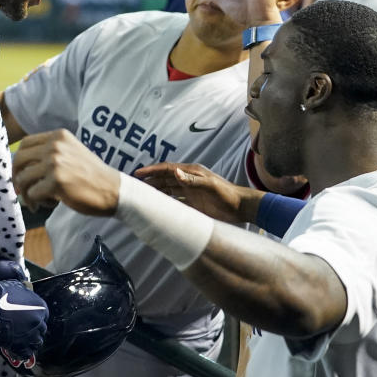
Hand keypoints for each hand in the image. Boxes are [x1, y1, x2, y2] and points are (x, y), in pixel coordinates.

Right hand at [0, 276, 47, 359]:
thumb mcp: (17, 287)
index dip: (36, 317)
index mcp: (40, 307)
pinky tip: (17, 350)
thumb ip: (25, 293)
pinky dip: (23, 353)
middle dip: (34, 329)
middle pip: (41, 329)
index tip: (30, 319)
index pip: (44, 315)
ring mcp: (30, 335)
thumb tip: (25, 292)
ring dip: (30, 341)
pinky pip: (27, 354)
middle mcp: (38, 322)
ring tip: (22, 340)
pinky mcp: (20, 346)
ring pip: (36, 342)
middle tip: (24, 329)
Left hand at [13, 129, 120, 215]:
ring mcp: (55, 163)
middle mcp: (55, 146)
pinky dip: (36, 202)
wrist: (113, 189)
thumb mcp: (71, 153)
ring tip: (37, 202)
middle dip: (17, 177)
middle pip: (19, 159)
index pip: (26, 143)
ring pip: (23, 178)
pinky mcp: (56, 182)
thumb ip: (49, 154)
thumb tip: (20, 168)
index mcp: (59, 136)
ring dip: (27, 194)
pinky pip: (33, 193)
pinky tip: (48, 205)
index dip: (19, 160)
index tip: (21, 174)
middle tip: (21, 191)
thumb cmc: (91, 176)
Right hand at [134, 162, 263, 223]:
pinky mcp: (194, 204)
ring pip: (168, 190)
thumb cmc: (228, 194)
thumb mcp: (210, 185)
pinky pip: (175, 201)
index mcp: (192, 172)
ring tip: (143, 195)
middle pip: (165, 179)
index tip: (138, 173)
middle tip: (135, 185)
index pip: (167, 169)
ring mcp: (190, 192)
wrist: (241, 207)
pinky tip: (158, 206)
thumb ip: (192, 180)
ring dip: (156, 191)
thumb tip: (174, 172)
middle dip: (150, 180)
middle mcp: (189, 181)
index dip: (152, 171)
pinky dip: (166, 203)